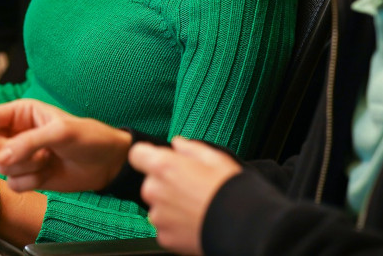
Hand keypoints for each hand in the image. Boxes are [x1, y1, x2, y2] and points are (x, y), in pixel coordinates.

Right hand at [0, 99, 131, 192]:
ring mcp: (22, 155)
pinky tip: (48, 172)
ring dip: (26, 167)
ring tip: (48, 158)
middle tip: (35, 150)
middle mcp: (17, 133)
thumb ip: (29, 143)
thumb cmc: (89, 137)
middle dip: (11, 152)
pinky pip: (14, 184)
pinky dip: (32, 182)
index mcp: (22, 112)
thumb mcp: (61, 132)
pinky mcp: (28, 175)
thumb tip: (2, 157)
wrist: (107, 163)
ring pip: (2, 167)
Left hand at [129, 138, 241, 255]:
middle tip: (191, 188)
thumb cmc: (231, 190)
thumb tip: (177, 144)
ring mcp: (158, 217)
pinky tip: (195, 221)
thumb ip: (189, 148)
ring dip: (171, 206)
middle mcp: (155, 191)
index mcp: (164, 166)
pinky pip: (165, 227)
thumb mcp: (214, 158)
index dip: (149, 157)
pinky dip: (176, 225)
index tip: (161, 161)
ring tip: (197, 207)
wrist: (245, 228)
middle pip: (150, 183)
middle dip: (165, 184)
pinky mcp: (165, 238)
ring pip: (158, 207)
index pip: (137, 154)